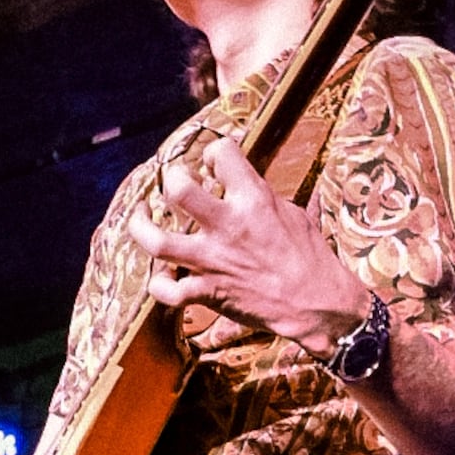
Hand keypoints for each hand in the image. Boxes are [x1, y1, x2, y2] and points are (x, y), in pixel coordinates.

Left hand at [127, 140, 369, 357]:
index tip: (212, 163)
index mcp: (252, 199)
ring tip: (139, 219)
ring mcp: (212, 260)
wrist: (314, 302)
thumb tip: (243, 181)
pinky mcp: (208, 292)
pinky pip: (167, 291)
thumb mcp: (290, 211)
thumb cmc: (308, 255)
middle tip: (172, 185)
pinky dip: (158, 285)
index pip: (220, 152)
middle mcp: (227, 225)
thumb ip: (259, 195)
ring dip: (141, 228)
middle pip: (178, 190)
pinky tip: (161, 277)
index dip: (212, 152)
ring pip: (158, 241)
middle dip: (170, 180)